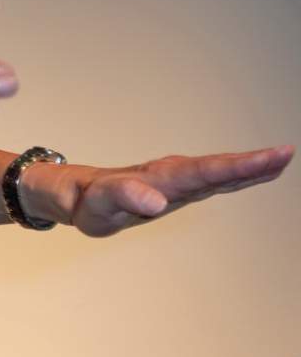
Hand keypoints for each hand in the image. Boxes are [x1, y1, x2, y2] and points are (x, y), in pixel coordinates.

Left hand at [52, 145, 294, 236]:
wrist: (76, 195)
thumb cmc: (86, 201)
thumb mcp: (100, 204)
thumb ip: (124, 198)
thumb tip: (156, 202)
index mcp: (159, 178)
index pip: (205, 171)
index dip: (239, 166)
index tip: (271, 157)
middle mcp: (171, 176)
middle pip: (217, 168)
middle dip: (252, 163)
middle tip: (287, 152)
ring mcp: (176, 181)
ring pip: (218, 172)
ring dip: (250, 166)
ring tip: (282, 158)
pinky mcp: (176, 188)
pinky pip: (213, 179)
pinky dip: (238, 175)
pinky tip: (258, 172)